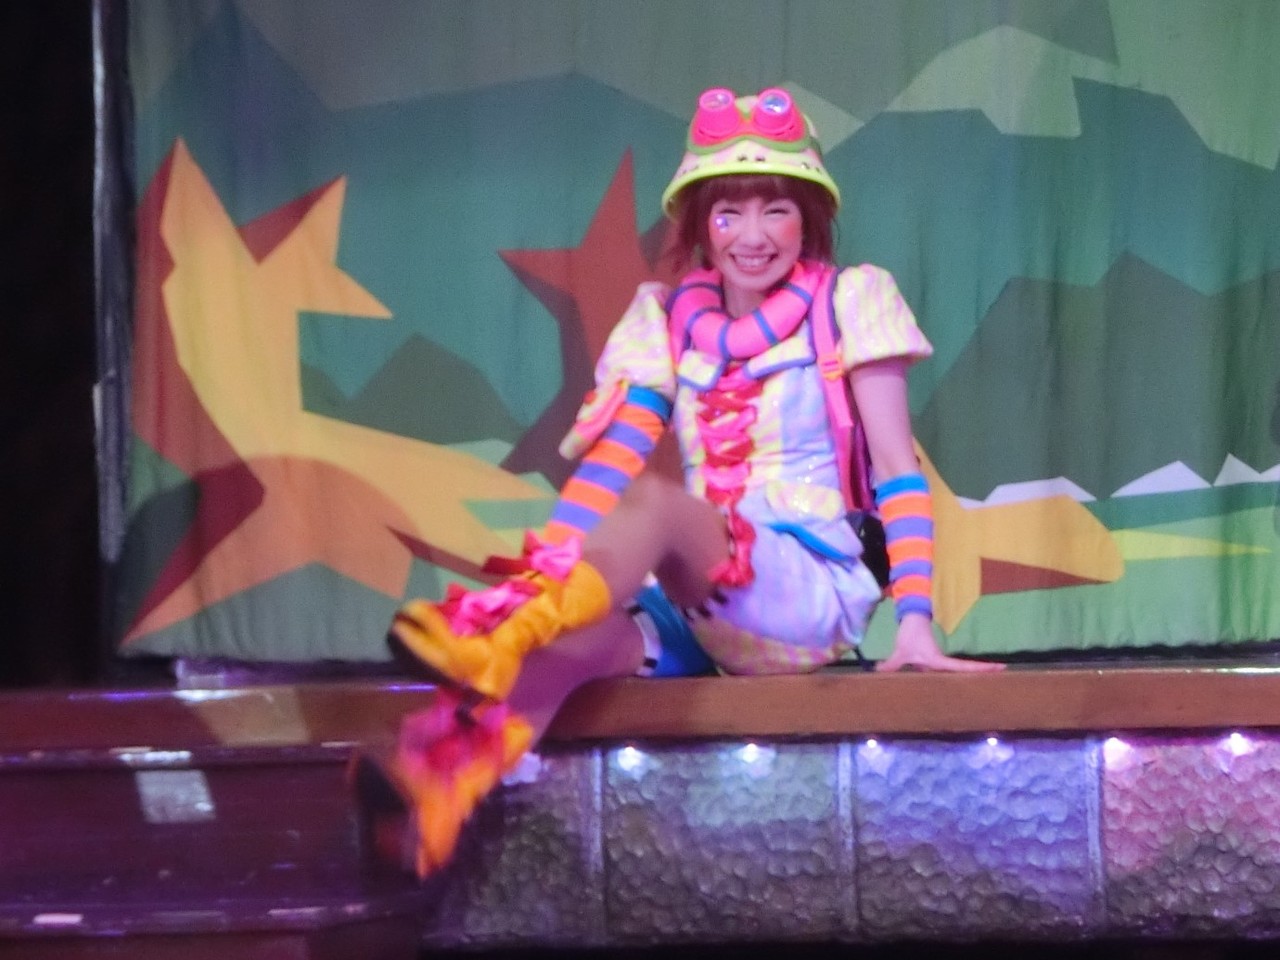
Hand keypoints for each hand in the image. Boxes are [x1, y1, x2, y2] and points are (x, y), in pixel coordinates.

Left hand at [876, 613, 1004, 672]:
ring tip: (991, 682)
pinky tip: (956, 686)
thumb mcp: (901, 650)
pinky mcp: (932, 661)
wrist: (911, 620)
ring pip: (955, 672)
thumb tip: (879, 672)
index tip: (1000, 667)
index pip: (963, 667)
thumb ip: (892, 664)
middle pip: (965, 671)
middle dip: (983, 674)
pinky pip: (945, 672)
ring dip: (970, 676)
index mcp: (939, 661)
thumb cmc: (910, 634)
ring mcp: (938, 662)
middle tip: (1004, 677)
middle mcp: (942, 663)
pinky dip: (952, 677)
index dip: (981, 669)